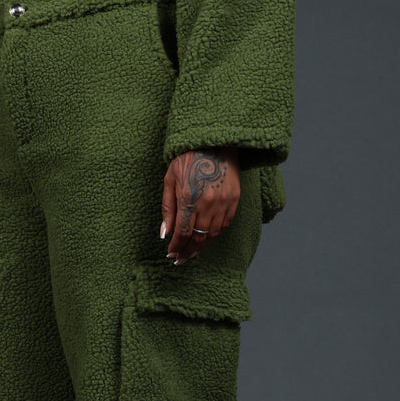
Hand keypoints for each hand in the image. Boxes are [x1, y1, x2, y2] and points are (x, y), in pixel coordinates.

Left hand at [160, 146, 240, 263]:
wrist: (214, 141)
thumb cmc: (187, 159)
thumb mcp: (170, 180)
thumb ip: (167, 209)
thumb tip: (165, 234)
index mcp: (189, 197)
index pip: (183, 232)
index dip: (177, 246)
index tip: (171, 254)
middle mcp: (208, 202)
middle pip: (198, 236)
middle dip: (188, 251)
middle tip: (180, 260)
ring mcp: (224, 201)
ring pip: (212, 234)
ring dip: (201, 246)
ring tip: (191, 253)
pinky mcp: (234, 199)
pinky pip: (225, 225)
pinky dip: (214, 235)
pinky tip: (206, 240)